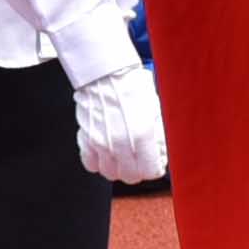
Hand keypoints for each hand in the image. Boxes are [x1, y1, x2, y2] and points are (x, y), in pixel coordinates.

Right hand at [69, 60, 169, 184]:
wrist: (104, 72)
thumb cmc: (130, 83)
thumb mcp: (155, 107)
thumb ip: (159, 133)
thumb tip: (162, 149)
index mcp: (141, 134)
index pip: (151, 170)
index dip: (156, 167)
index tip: (156, 161)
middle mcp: (120, 142)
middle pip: (130, 176)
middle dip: (138, 170)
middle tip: (140, 159)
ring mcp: (100, 142)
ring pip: (109, 173)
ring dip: (118, 168)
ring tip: (123, 157)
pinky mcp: (86, 138)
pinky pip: (90, 163)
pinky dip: (98, 162)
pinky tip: (105, 152)